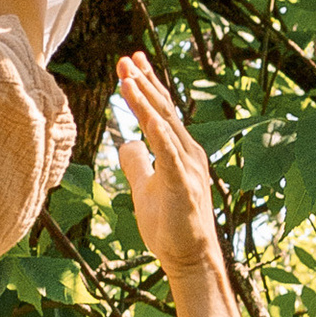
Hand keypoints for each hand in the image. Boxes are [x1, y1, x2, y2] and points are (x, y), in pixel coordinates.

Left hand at [115, 51, 219, 279]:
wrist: (190, 258)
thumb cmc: (171, 226)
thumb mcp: (145, 188)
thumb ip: (136, 163)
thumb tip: (125, 142)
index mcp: (179, 151)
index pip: (161, 112)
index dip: (145, 86)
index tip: (131, 63)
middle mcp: (187, 152)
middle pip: (164, 109)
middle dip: (144, 82)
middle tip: (126, 57)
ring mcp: (187, 166)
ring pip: (164, 125)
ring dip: (146, 99)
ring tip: (127, 75)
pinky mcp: (182, 183)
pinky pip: (168, 152)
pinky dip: (157, 131)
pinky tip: (145, 114)